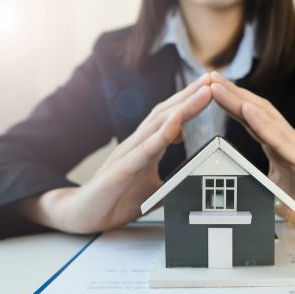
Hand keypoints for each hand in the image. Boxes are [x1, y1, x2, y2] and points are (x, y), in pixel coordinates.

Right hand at [21, 73, 212, 233]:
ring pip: (157, 125)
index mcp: (145, 148)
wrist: (83, 215)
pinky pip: (144, 150)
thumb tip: (198, 180)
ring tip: (203, 92)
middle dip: (191, 95)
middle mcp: (137, 145)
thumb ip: (174, 182)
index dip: (190, 103)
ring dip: (183, 107)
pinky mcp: (120, 171)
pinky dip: (162, 134)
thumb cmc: (117, 199)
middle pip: (166, 113)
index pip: (170, 119)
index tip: (211, 89)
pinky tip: (176, 121)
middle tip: (212, 78)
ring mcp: (127, 155)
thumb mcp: (155, 192)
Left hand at [210, 71, 294, 232]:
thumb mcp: (273, 190)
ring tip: (219, 87)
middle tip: (209, 76)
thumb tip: (231, 183)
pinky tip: (247, 110)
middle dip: (231, 93)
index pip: (250, 119)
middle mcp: (287, 141)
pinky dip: (262, 124)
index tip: (209, 89)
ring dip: (240, 101)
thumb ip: (254, 181)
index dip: (231, 103)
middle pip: (256, 111)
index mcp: (277, 146)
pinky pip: (281, 140)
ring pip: (265, 120)